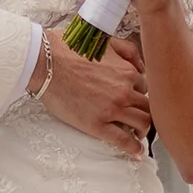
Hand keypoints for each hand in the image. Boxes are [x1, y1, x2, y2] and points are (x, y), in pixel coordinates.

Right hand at [34, 28, 152, 157]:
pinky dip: (133, 148)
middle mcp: (124, 91)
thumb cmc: (69, 49)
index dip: (140, 93)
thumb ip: (128, 51)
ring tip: (139, 134)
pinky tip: (136, 151)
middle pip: (147, 107)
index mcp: (127, 72)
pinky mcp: (96, 125)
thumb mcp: (105, 42)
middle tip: (140, 118)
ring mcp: (112, 110)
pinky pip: (122, 140)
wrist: (45, 62)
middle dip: (146, 112)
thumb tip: (142, 67)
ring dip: (143, 130)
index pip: (145, 87)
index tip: (135, 99)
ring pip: (141, 124)